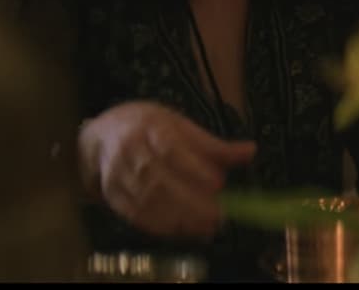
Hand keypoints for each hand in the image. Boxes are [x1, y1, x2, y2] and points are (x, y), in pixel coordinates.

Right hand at [80, 100, 256, 239]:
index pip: (171, 149)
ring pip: (146, 200)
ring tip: (206, 228)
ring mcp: (117, 174)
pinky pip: (135, 215)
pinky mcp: (112, 195)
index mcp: (151, 127)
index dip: (193, 168)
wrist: (107, 132)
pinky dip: (160, 226)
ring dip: (177, 218)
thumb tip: (251, 151)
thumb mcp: (183, 127)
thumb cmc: (153, 129)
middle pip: (157, 179)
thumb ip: (215, 145)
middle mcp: (130, 150)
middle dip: (189, 201)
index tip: (218, 185)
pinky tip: (183, 231)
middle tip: (218, 216)